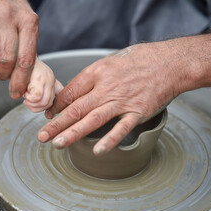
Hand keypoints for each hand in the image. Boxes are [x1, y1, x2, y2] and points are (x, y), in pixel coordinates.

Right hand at [0, 0, 38, 98]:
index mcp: (29, 22)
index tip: (15, 93)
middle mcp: (10, 15)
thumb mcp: (28, 25)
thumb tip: (26, 81)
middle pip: (6, 56)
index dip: (20, 80)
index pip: (26, 59)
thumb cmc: (13, 10)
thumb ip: (27, 49)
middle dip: (2, 74)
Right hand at [23, 58, 62, 112]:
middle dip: (36, 107)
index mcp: (51, 80)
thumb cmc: (21, 69)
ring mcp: (47, 78)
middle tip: (27, 101)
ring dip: (32, 103)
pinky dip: (29, 99)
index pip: (60, 96)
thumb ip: (42, 91)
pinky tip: (24, 93)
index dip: (54, 107)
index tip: (48, 114)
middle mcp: (51, 78)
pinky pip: (37, 97)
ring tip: (25, 97)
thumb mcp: (33, 80)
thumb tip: (47, 110)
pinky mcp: (39, 78)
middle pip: (49, 103)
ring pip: (44, 102)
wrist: (15, 55)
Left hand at [37, 43, 183, 154]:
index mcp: (97, 72)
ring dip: (73, 133)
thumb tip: (77, 91)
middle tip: (41, 136)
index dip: (57, 105)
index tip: (49, 115)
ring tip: (57, 144)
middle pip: (75, 108)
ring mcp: (121, 101)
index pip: (70, 91)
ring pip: (92, 120)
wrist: (169, 62)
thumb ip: (94, 77)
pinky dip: (109, 140)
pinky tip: (97, 151)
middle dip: (56, 124)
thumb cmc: (140, 59)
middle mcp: (106, 87)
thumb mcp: (110, 61)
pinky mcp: (137, 111)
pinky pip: (121, 128)